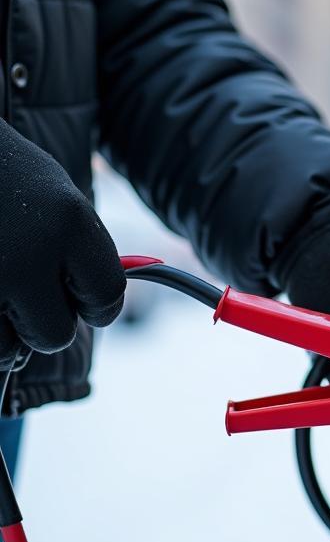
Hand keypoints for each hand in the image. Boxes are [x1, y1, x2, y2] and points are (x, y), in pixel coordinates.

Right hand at [0, 121, 124, 368]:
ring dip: (1, 333)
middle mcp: (28, 255)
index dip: (97, 307)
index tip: (85, 307)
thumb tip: (94, 306)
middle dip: (43, 323)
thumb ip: (76, 248)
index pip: (106, 294)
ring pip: (6, 350)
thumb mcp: (51, 190)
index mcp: (69, 223)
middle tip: (24, 299)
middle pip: (55, 334)